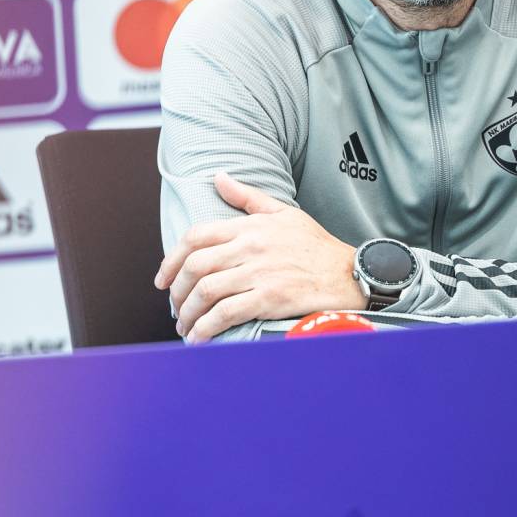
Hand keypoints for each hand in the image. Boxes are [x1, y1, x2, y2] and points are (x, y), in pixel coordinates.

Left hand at [154, 173, 363, 342]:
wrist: (352, 274)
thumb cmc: (318, 247)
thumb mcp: (284, 213)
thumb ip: (247, 197)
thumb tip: (219, 177)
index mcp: (250, 227)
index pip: (196, 237)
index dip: (171, 259)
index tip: (163, 279)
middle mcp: (250, 248)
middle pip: (196, 267)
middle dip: (177, 291)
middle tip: (175, 306)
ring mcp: (259, 274)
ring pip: (206, 292)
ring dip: (188, 313)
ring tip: (185, 325)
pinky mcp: (270, 299)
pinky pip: (226, 314)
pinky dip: (206, 328)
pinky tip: (200, 338)